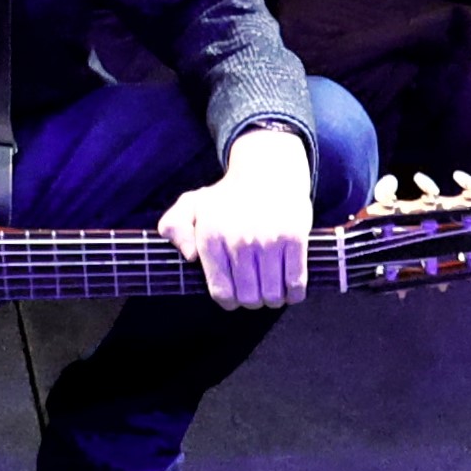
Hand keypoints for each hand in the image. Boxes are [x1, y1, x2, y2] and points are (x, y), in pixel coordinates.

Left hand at [156, 121, 319, 311]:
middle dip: (252, 301)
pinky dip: (294, 293)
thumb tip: (189, 255)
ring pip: (272, 294)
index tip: (235, 296)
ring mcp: (268, 239)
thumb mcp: (192, 204)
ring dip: (273, 299)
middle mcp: (238, 239)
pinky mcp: (294, 237)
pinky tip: (291, 289)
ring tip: (272, 290)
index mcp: (211, 236)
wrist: (267, 170)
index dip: (230, 301)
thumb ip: (174, 227)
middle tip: (255, 291)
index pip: (221, 292)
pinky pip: (296, 282)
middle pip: (248, 298)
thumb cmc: (228, 196)